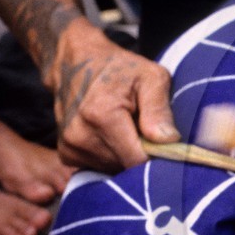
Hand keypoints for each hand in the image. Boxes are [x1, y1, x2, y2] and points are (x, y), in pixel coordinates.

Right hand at [54, 34, 178, 173]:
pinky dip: (109, 159)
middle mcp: (80, 135)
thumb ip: (160, 108)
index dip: (156, 155)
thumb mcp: (150, 77)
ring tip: (124, 130)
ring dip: (124, 156)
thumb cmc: (120, 69)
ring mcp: (70, 147)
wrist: (76, 64)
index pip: (138, 160)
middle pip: (125, 168)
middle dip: (139, 154)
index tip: (162, 142)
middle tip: (142, 129)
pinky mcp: (66, 154)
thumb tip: (168, 140)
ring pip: (112, 170)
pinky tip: (111, 138)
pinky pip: (97, 169)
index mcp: (102, 116)